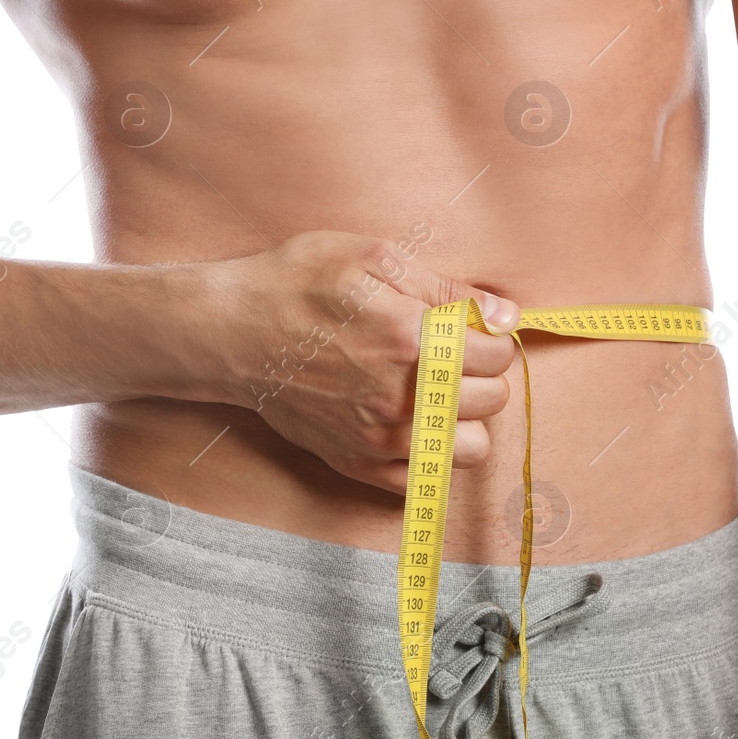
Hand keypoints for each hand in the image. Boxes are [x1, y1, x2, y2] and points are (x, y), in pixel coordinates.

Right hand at [210, 230, 520, 493]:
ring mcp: (379, 438)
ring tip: (436, 393)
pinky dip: (429, 455)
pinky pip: (424, 479)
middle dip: (481, 375)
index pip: (498, 355)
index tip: (468, 330)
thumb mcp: (374, 259)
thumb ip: (449, 288)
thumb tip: (506, 315)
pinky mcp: (356, 462)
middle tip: (450, 357)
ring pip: (470, 449)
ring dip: (464, 419)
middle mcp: (403, 398)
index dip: (490, 337)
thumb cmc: (298, 283)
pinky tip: (409, 423)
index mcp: (414, 340)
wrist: (231, 331)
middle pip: (492, 401)